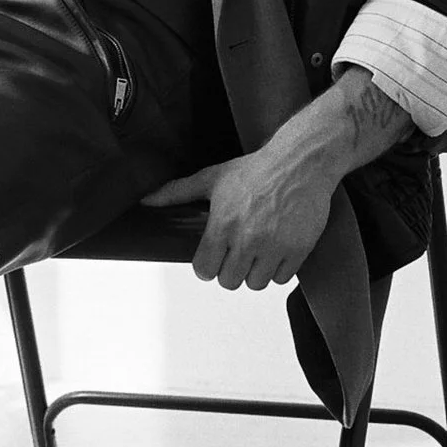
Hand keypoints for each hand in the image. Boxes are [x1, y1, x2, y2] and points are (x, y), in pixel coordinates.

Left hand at [145, 149, 333, 291]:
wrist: (300, 162)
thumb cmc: (256, 169)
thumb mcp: (212, 178)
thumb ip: (177, 192)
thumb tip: (147, 199)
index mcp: (223, 224)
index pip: (204, 270)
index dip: (207, 266)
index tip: (213, 257)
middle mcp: (248, 239)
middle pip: (229, 281)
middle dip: (230, 270)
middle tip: (237, 253)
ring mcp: (275, 246)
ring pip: (256, 284)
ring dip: (254, 272)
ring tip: (257, 251)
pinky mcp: (299, 249)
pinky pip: (282, 279)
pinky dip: (278, 269)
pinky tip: (276, 250)